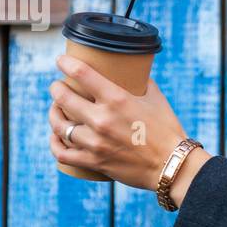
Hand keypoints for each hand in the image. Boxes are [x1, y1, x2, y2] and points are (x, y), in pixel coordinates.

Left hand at [47, 55, 194, 190]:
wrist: (173, 166)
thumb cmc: (168, 131)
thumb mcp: (156, 99)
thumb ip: (142, 84)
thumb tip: (133, 74)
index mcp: (117, 99)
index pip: (81, 74)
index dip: (65, 63)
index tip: (61, 61)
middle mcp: (102, 119)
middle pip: (62, 98)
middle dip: (56, 88)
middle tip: (57, 86)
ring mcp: (95, 143)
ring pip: (59, 126)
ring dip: (54, 114)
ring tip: (56, 109)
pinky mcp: (94, 162)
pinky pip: (62, 153)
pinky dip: (54, 144)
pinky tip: (56, 137)